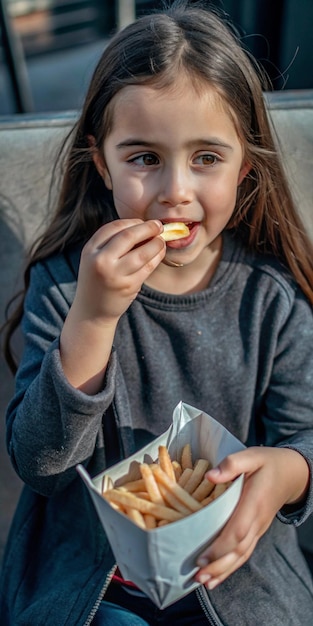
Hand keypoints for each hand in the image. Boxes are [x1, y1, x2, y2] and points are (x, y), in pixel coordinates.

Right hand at [74, 218, 164, 323]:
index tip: (144, 222)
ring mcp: (114, 275)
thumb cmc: (97, 280)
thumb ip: (112, 244)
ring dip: (156, 243)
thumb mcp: (95, 259)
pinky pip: (147, 267)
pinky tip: (160, 253)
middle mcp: (100, 261)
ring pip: (142, 253)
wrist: (91, 312)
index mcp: (90, 250)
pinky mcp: (128, 287)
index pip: (114, 227)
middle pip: (128, 236)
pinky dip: (157, 257)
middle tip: (158, 226)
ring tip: (161, 241)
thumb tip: (143, 227)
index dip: (132, 222)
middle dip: (147, 228)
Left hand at [195, 446, 308, 589]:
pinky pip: (245, 552)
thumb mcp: (251, 455)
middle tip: (197, 576)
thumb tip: (211, 476)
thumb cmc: (267, 462)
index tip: (201, 556)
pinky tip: (217, 577)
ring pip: (242, 555)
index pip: (238, 530)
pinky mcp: (257, 531)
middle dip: (217, 565)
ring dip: (222, 571)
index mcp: (255, 502)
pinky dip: (231, 567)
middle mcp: (258, 520)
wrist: (291, 473)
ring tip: (203, 582)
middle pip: (239, 549)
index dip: (220, 546)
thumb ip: (232, 464)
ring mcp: (259, 528)